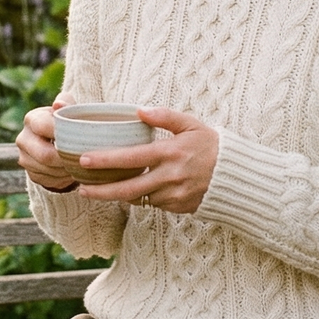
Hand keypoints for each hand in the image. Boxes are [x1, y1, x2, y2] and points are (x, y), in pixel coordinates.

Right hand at [17, 92, 76, 191]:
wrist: (60, 141)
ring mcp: (24, 158)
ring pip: (48, 170)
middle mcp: (23, 139)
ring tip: (79, 163)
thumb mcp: (68, 109)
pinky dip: (63, 178)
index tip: (78, 137)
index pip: (43, 127)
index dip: (61, 133)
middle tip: (83, 157)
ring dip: (66, 169)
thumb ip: (66, 103)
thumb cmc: (67, 121)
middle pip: (45, 155)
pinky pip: (49, 181)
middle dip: (66, 158)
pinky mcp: (31, 174)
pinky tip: (71, 170)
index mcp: (32, 119)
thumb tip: (58, 104)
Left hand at [75, 107, 217, 214]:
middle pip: (128, 189)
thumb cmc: (211, 145)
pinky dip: (142, 198)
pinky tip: (136, 190)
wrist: (236, 175)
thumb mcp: (190, 124)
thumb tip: (139, 110)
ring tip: (102, 190)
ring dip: (120, 196)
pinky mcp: (178, 208)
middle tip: (82, 189)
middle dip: (102, 191)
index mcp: (169, 153)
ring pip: (139, 199)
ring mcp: (173, 196)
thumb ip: (164, 116)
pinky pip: (153, 204)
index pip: (131, 158)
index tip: (85, 160)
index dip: (106, 160)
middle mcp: (169, 177)